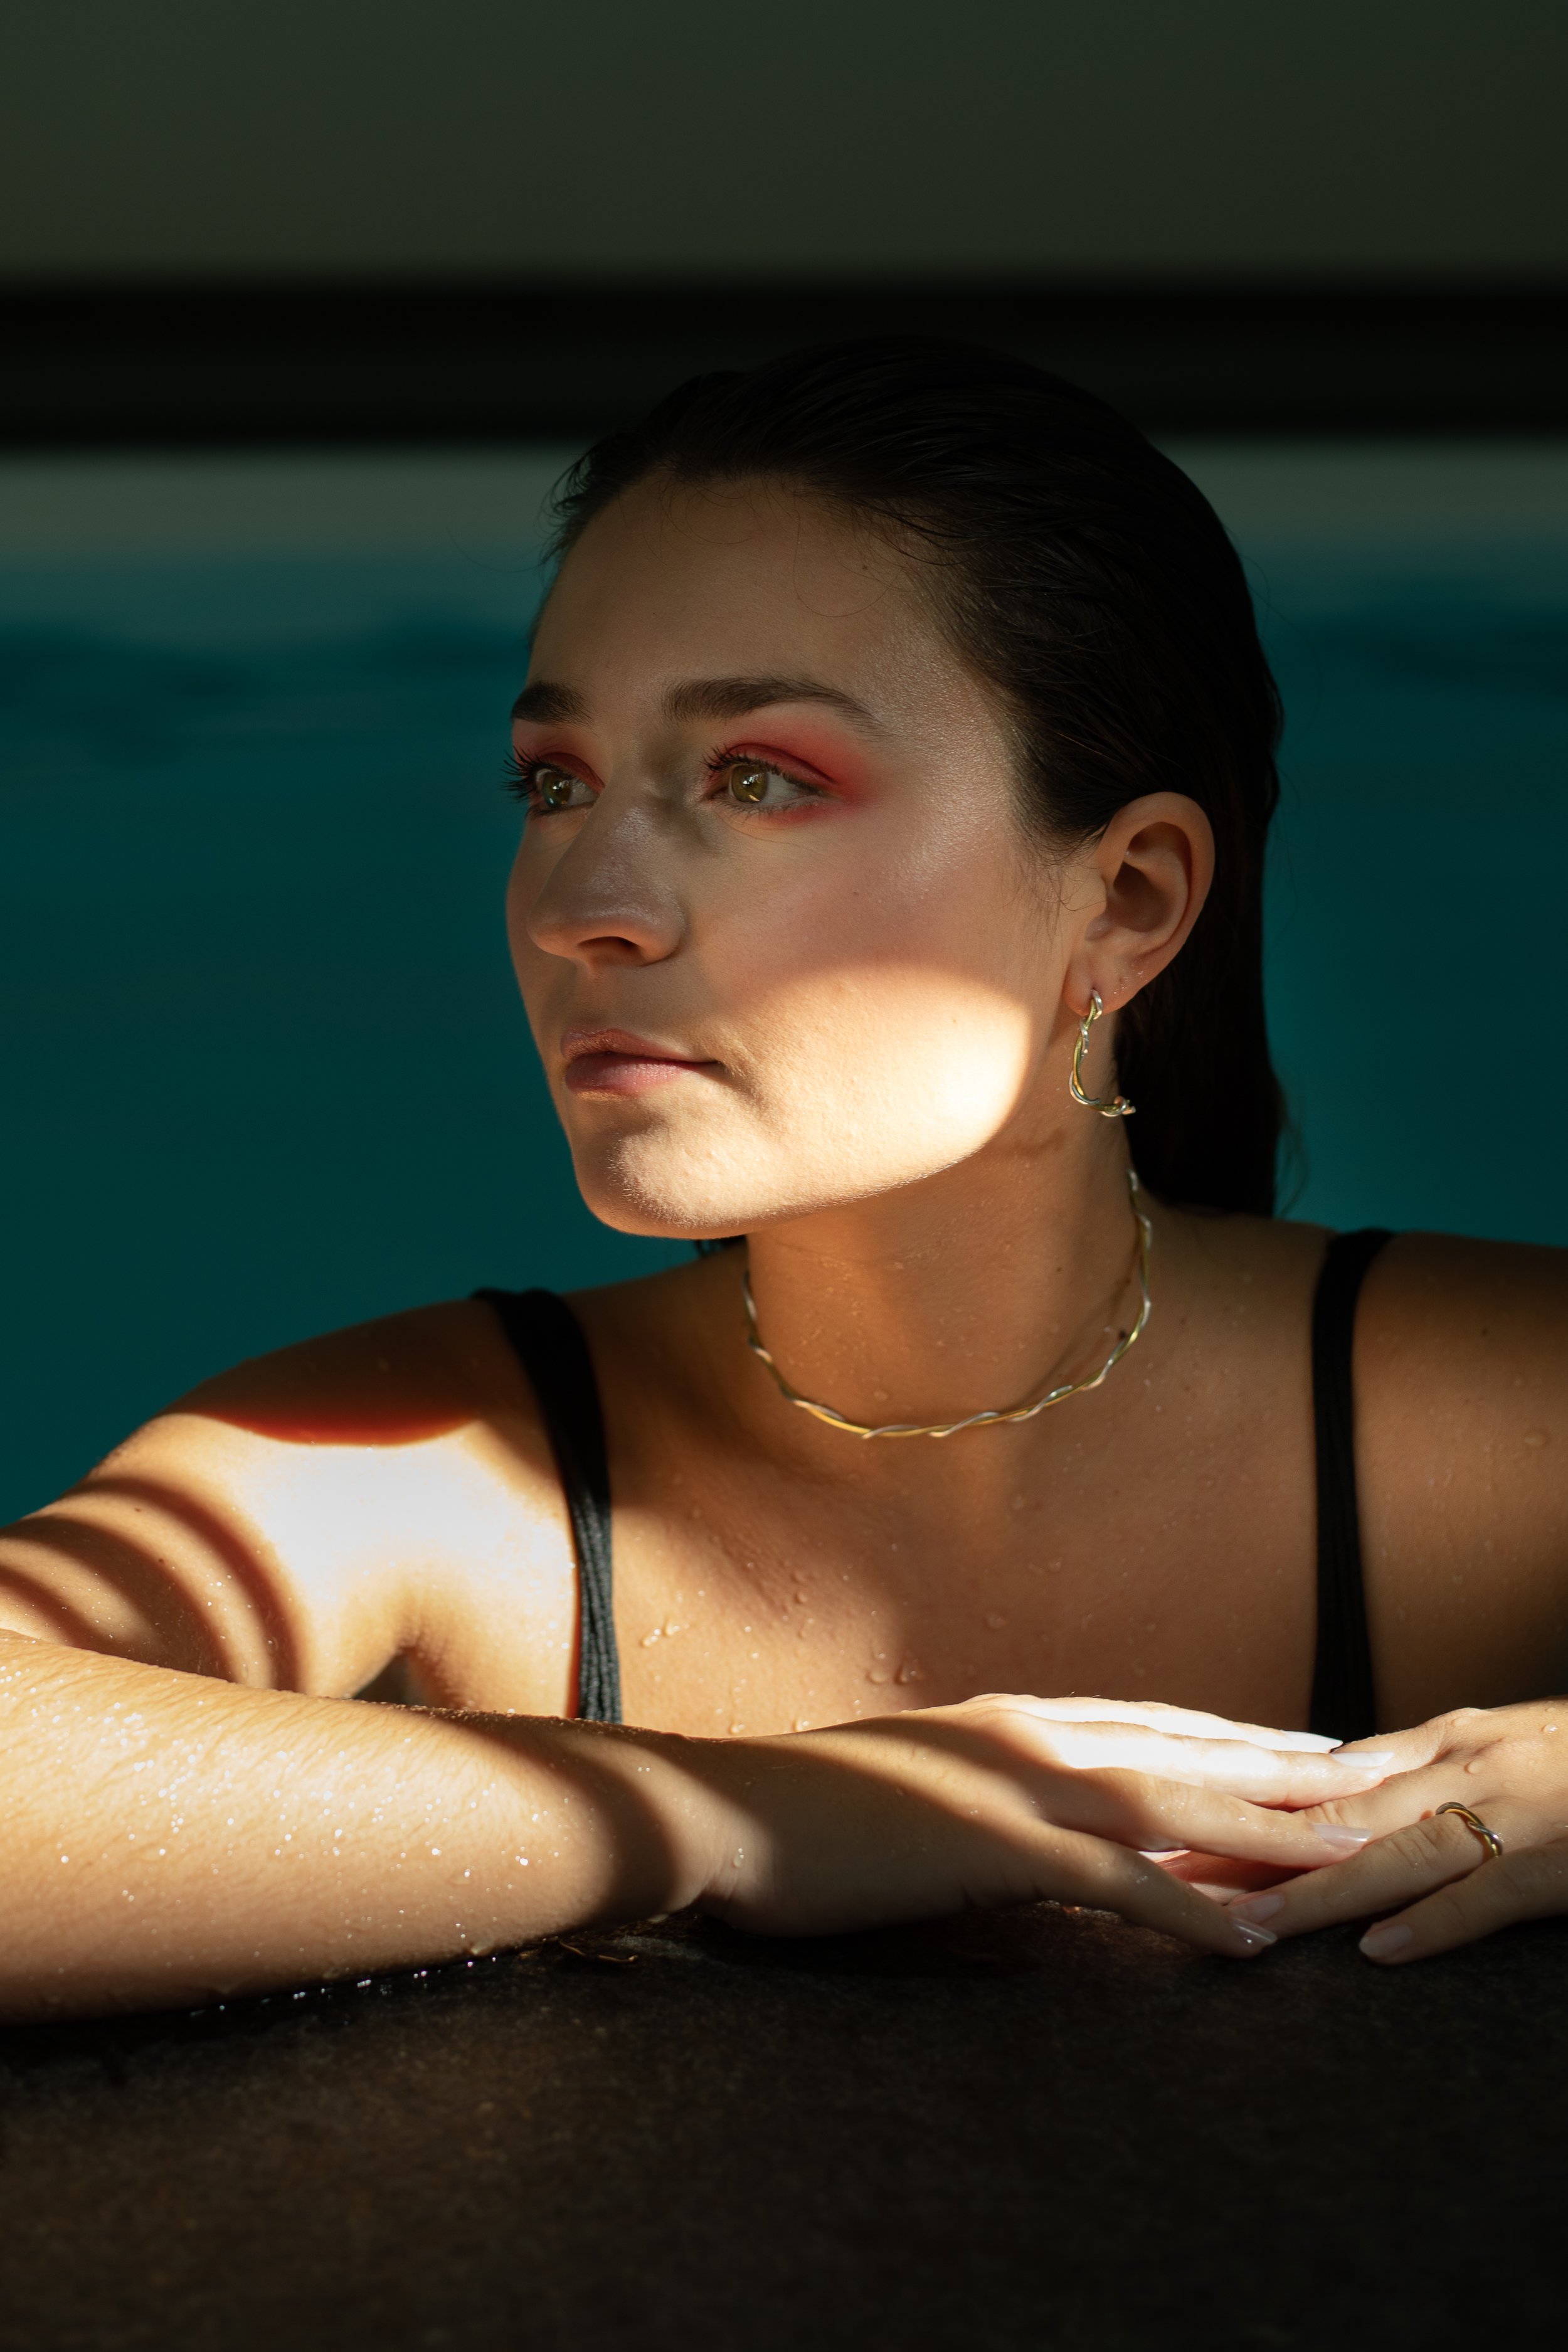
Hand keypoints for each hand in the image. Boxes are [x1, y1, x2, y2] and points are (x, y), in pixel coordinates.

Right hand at [681, 1693, 1393, 1959]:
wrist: (717, 1809)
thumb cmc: (799, 1808)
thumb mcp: (908, 1783)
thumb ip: (977, 1789)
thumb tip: (1027, 1820)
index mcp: (1003, 1718)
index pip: (1145, 1721)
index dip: (1228, 1735)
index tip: (1297, 1745)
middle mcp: (1023, 1735)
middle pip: (1180, 1748)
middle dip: (1278, 1767)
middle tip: (1366, 1778)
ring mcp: (1010, 1786)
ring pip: (1171, 1803)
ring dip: (1266, 1830)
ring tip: (1347, 1851)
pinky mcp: (991, 1848)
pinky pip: (1114, 1883)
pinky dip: (1188, 1911)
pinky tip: (1244, 1942)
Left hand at [1222, 1700, 1567, 1962]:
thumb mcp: (1503, 1740)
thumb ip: (1422, 1758)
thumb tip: (1341, 1772)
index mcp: (1453, 1744)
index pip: (1337, 1780)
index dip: (1261, 1809)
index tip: (1193, 1835)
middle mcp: (1472, 1772)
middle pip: (1350, 1814)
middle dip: (1263, 1849)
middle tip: (1188, 1877)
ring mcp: (1519, 1816)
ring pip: (1405, 1851)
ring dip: (1323, 1889)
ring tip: (1252, 1920)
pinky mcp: (1567, 1865)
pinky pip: (1495, 1891)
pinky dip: (1436, 1919)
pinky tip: (1376, 1949)